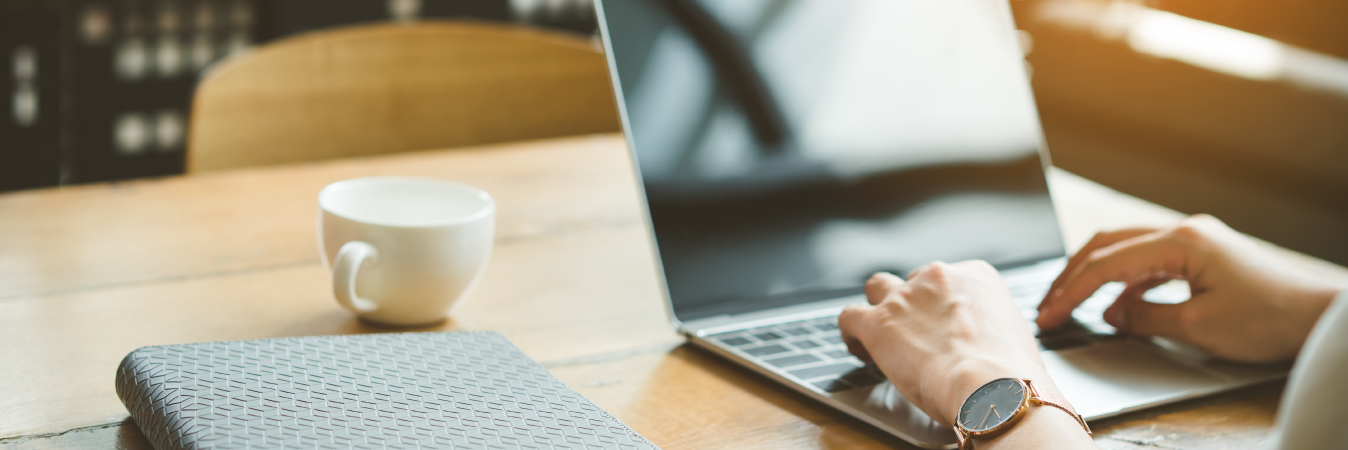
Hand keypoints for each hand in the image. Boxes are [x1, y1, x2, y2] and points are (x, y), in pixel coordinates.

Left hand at [838, 261, 1053, 427]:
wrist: (993, 385)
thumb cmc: (1010, 372)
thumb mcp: (1012, 332)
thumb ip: (988, 324)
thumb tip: (981, 341)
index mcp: (976, 275)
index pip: (949, 278)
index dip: (941, 303)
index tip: (942, 324)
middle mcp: (938, 277)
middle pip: (913, 281)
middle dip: (913, 304)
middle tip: (917, 334)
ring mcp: (904, 297)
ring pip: (878, 287)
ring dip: (878, 306)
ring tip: (882, 332)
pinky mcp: (877, 322)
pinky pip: (849, 316)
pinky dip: (850, 331)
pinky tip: (859, 347)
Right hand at [1037, 215, 1342, 362]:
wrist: (1320, 315)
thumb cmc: (1272, 318)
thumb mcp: (1198, 326)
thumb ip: (1145, 316)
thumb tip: (1112, 314)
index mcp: (1179, 242)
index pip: (1105, 264)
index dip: (1070, 291)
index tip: (1048, 315)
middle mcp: (1184, 232)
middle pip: (1108, 245)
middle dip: (1072, 275)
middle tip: (1048, 304)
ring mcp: (1196, 240)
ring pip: (1126, 249)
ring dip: (1096, 275)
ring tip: (1073, 303)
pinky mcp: (1205, 254)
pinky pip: (1150, 261)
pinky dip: (1126, 281)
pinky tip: (1119, 305)